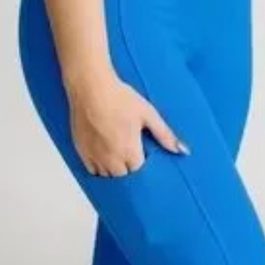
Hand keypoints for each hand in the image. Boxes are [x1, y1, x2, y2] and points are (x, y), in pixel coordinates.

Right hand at [66, 72, 189, 176]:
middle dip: (129, 169)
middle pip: (123, 177)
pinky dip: (98, 168)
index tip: (142, 154)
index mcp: (129, 152)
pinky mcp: (82, 151)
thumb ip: (165, 135)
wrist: (91, 87)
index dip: (142, 163)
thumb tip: (182, 150)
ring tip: (117, 153)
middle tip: (130, 152)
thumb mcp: (148, 114)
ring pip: (106, 176)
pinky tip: (103, 155)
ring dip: (114, 171)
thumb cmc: (119, 98)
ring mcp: (95, 156)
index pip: (139, 173)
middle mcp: (111, 159)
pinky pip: (91, 171)